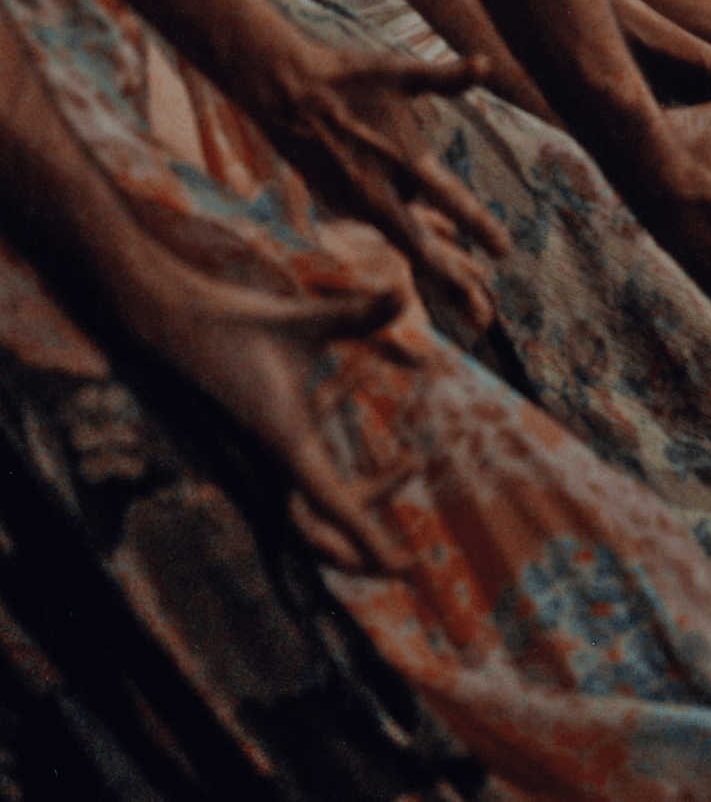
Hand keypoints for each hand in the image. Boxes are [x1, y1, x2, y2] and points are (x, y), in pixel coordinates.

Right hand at [119, 220, 428, 573]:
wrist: (154, 321)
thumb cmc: (228, 323)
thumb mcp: (302, 320)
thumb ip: (357, 314)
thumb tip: (403, 288)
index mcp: (280, 448)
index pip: (335, 509)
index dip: (371, 540)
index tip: (401, 568)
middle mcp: (260, 468)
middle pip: (313, 535)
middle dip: (360, 547)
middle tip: (402, 558)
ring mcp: (245, 462)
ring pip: (304, 502)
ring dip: (355, 492)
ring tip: (410, 459)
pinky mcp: (236, 445)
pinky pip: (289, 466)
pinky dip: (328, 444)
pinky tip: (352, 374)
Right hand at [246, 45, 509, 328]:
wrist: (281, 90)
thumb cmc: (346, 77)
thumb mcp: (399, 72)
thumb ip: (446, 77)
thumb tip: (486, 63)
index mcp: (400, 162)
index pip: (448, 201)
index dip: (479, 226)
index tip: (505, 251)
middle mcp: (377, 193)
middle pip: (422, 251)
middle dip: (454, 286)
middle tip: (484, 320)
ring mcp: (355, 204)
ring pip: (403, 241)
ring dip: (436, 274)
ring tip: (471, 305)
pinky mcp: (339, 204)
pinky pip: (381, 224)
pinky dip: (403, 238)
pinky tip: (421, 250)